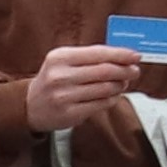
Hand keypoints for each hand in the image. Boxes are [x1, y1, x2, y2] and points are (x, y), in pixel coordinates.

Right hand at [21, 47, 140, 134]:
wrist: (30, 105)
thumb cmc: (54, 79)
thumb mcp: (64, 62)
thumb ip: (91, 57)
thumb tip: (125, 57)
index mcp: (60, 57)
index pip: (98, 53)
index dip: (121, 54)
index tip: (136, 56)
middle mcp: (60, 76)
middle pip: (105, 71)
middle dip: (125, 71)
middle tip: (135, 71)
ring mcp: (64, 96)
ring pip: (105, 89)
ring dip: (120, 86)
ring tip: (123, 83)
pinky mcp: (70, 113)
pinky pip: (101, 104)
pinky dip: (112, 99)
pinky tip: (112, 95)